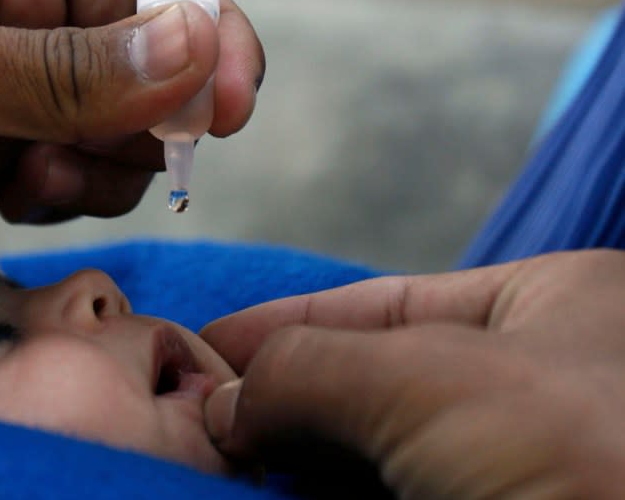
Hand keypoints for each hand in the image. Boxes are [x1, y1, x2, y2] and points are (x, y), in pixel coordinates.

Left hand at [0, 0, 262, 230]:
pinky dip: (67, 195)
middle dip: (151, 117)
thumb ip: (56, 70)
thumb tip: (194, 45)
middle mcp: (9, 22)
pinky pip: (68, 174)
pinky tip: (17, 200)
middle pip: (142, 64)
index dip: (203, 37)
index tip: (232, 109)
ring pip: (114, 129)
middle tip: (116, 163)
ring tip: (33, 182)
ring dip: (103, 166)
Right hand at [202, 250, 624, 498]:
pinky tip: (272, 498)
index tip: (208, 345)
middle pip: (375, 380)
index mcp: (550, 308)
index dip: (287, 321)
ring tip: (220, 464)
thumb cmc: (580, 456)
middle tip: (203, 418)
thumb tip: (225, 406)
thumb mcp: (428, 379)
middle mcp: (535, 385)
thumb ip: (310, 367)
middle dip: (286, 397)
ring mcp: (517, 464)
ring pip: (382, 455)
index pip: (385, 303)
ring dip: (300, 462)